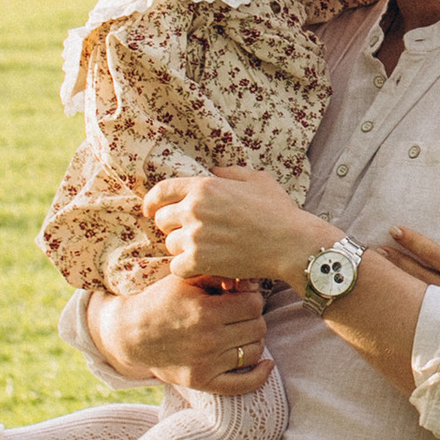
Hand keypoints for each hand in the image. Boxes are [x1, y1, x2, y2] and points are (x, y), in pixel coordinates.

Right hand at [89, 262, 271, 394]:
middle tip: (239, 313)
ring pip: (255, 351)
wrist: (131, 334)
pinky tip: (266, 363)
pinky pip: (243, 385)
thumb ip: (218, 274)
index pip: (253, 305)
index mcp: (205, 312)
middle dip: (252, 317)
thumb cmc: (162, 301)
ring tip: (240, 331)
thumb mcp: (185, 279)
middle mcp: (208, 340)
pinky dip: (260, 375)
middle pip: (257, 327)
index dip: (251, 297)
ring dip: (253, 339)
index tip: (240, 297)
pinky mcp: (202, 382)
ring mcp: (206, 364)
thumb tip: (251, 280)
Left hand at [146, 168, 321, 286]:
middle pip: (163, 220)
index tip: (149, 210)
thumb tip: (213, 171)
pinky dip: (187, 269)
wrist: (290, 243)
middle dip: (173, 227)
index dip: (152, 201)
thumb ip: (231, 173)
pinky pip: (177, 267)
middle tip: (190, 234)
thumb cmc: (278, 211)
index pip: (162, 191)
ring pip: (170, 244)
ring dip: (182, 249)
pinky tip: (203, 267)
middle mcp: (194, 209)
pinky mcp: (199, 260)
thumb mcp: (257, 180)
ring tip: (203, 251)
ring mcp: (195, 236)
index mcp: (204, 187)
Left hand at [377, 219, 439, 297]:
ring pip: (417, 296)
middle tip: (375, 250)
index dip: (413, 242)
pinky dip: (404, 302)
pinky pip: (422, 313)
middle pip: (419, 277)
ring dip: (396, 280)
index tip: (395, 230)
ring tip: (379, 266)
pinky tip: (391, 295)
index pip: (435, 256)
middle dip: (396, 262)